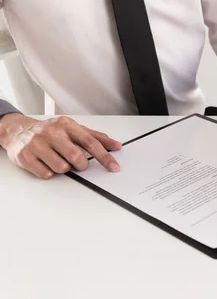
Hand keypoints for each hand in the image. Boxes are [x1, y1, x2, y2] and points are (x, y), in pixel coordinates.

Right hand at [0, 114, 121, 178]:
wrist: (18, 131)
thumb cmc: (50, 131)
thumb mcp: (73, 129)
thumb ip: (95, 137)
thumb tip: (116, 145)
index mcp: (66, 125)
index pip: (91, 142)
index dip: (104, 156)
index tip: (114, 166)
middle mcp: (51, 132)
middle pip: (76, 157)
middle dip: (80, 165)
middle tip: (76, 162)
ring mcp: (37, 144)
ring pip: (62, 168)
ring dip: (64, 168)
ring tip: (58, 159)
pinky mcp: (25, 156)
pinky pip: (46, 174)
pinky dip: (50, 172)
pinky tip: (46, 163)